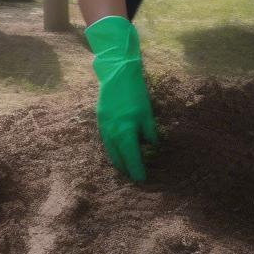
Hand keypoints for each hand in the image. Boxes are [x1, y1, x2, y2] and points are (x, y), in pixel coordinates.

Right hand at [84, 15, 157, 181]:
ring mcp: (104, 128)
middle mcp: (112, 133)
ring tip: (126, 170)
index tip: (143, 180)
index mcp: (126, 131)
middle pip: (119, 158)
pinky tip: (117, 153)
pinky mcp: (100, 121)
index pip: (132, 157)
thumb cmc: (136, 92)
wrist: (116, 74)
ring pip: (110, 152)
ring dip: (118, 162)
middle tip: (134, 177)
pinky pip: (106, 142)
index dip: (137, 169)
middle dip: (126, 170)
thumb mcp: (147, 112)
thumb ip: (149, 132)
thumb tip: (152, 147)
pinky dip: (112, 151)